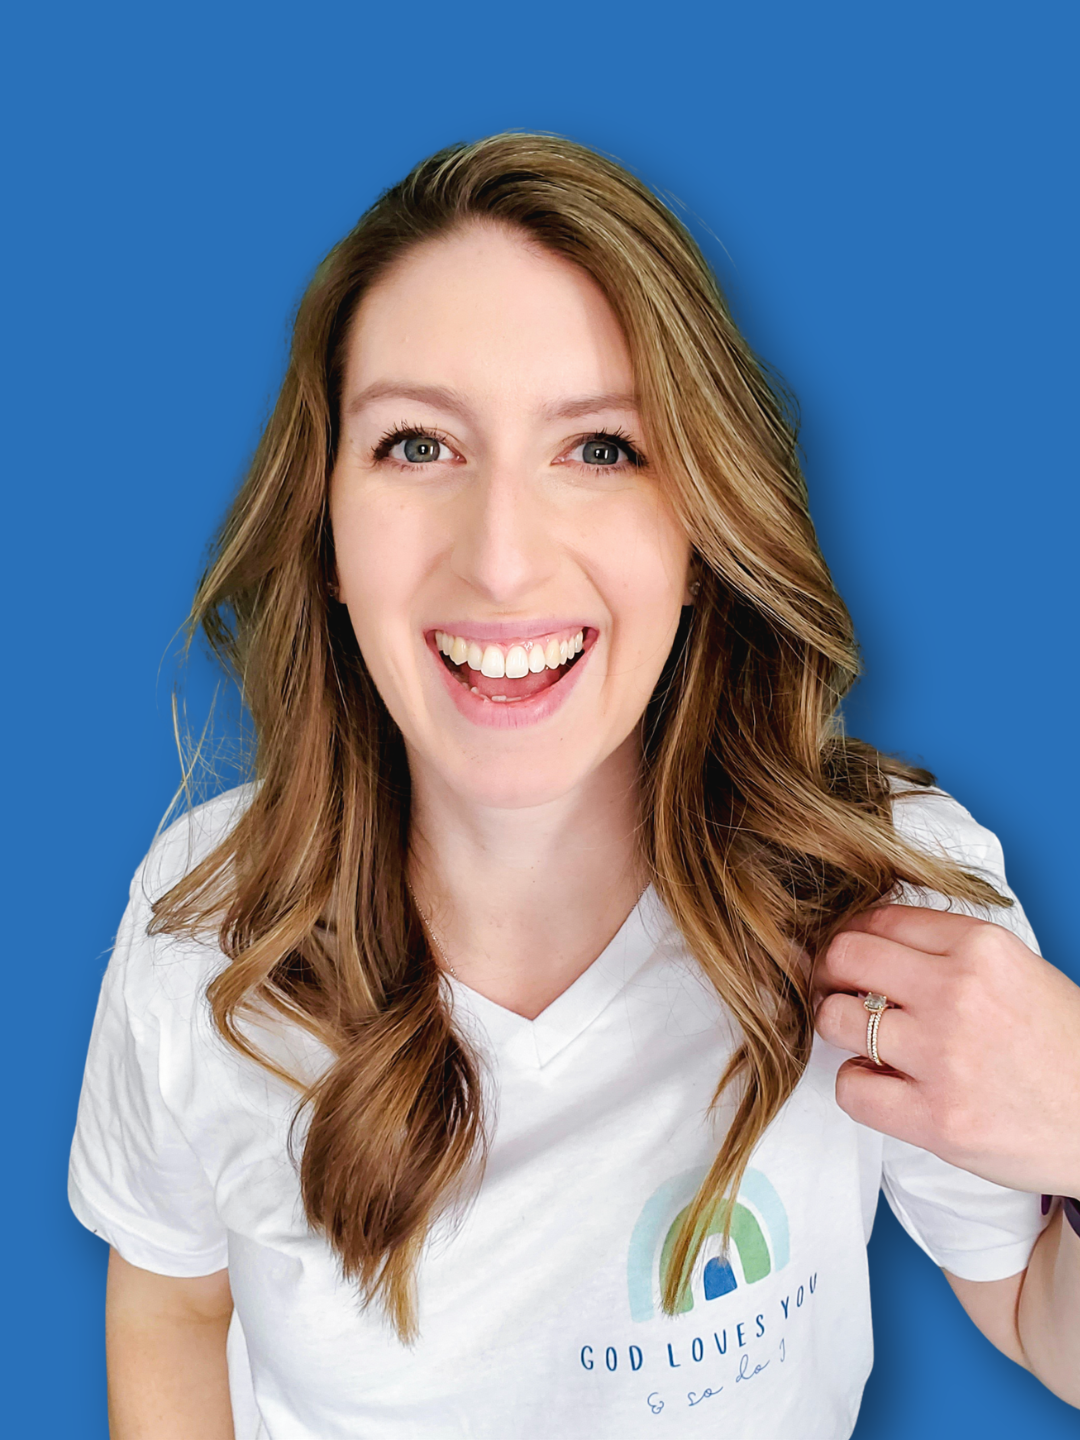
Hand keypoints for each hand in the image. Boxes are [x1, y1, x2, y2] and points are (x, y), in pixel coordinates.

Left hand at [813, 905, 1079, 1197]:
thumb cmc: (1066, 1050)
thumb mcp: (1020, 972)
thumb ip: (950, 952)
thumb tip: (871, 940)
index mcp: (983, 948)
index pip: (880, 919)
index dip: (853, 937)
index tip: (849, 956)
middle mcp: (959, 993)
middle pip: (845, 958)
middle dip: (832, 975)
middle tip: (839, 992)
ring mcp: (945, 1057)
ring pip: (838, 1020)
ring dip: (843, 1030)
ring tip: (869, 1043)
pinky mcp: (937, 1119)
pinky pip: (851, 1089)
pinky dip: (858, 1086)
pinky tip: (884, 1085)